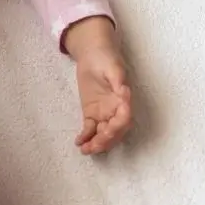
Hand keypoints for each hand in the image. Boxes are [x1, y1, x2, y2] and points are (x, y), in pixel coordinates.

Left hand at [66, 18, 131, 155]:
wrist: (93, 53)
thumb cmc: (106, 57)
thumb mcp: (113, 67)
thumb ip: (118, 81)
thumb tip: (124, 93)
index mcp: (124, 99)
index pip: (125, 117)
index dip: (119, 124)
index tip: (110, 128)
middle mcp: (116, 109)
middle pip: (115, 130)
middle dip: (106, 140)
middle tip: (95, 146)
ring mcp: (104, 113)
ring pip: (102, 133)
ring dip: (96, 143)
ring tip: (85, 150)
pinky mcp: (92, 114)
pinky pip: (90, 129)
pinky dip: (85, 137)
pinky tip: (78, 142)